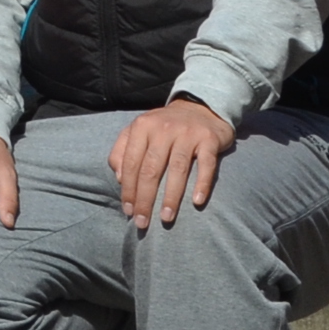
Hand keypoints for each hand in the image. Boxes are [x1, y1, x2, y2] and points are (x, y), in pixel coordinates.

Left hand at [110, 96, 234, 229]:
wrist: (200, 107)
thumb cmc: (164, 127)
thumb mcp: (139, 131)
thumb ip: (122, 151)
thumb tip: (120, 178)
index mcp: (142, 128)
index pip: (131, 163)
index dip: (128, 189)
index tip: (128, 211)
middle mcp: (163, 130)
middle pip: (151, 169)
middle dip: (145, 198)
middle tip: (143, 222)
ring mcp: (187, 134)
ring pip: (177, 169)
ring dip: (171, 196)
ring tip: (166, 218)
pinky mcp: (208, 140)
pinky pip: (206, 165)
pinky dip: (202, 183)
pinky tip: (197, 202)